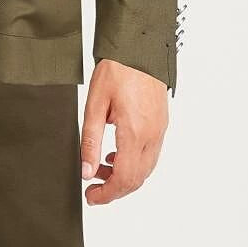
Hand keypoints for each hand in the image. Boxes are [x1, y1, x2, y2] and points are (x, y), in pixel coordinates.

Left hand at [79, 59, 169, 204]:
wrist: (140, 49)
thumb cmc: (118, 71)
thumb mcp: (94, 106)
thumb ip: (90, 142)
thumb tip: (86, 171)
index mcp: (135, 132)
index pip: (124, 178)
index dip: (107, 194)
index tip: (91, 197)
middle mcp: (152, 135)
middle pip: (137, 179)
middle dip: (115, 190)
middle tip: (93, 190)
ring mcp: (160, 130)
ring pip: (146, 169)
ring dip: (124, 177)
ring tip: (100, 170)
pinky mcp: (161, 124)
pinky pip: (150, 155)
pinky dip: (134, 164)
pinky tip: (116, 156)